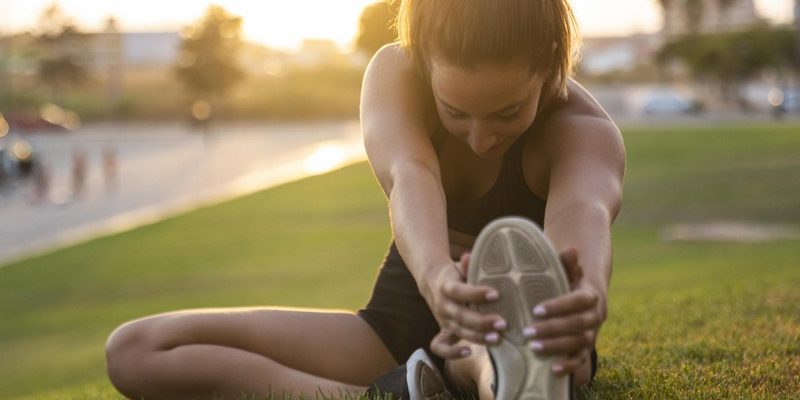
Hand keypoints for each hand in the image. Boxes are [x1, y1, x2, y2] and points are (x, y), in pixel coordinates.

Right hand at [425, 253, 506, 358]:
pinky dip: (451, 353)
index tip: (496, 294)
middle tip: (503, 323)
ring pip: (458, 331)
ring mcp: (443, 319)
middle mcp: (443, 305)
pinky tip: (468, 352)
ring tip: (497, 338)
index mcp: (446, 286)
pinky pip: (440, 346)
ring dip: (477, 337)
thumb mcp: (460, 266)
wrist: (432, 281)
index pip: (459, 291)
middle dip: (482, 322)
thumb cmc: (455, 273)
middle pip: (460, 316)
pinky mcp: (443, 330)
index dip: (476, 294)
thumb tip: (469, 257)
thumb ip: (466, 265)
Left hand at [523, 247, 605, 375]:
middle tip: (527, 332)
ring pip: (579, 342)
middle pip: (577, 324)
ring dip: (557, 346)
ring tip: (533, 347)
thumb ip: (566, 264)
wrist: (580, 300)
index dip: (558, 306)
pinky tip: (552, 369)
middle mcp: (595, 316)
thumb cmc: (566, 284)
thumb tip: (570, 249)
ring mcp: (592, 334)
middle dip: (552, 329)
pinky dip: (570, 366)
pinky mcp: (586, 348)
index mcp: (590, 295)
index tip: (536, 310)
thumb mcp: (566, 272)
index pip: (578, 301)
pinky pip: (582, 359)